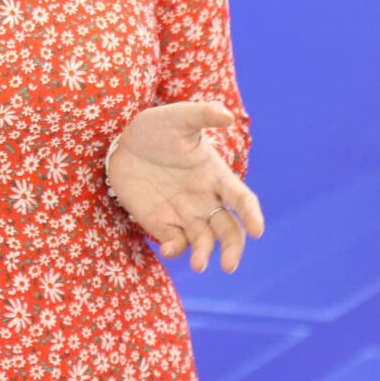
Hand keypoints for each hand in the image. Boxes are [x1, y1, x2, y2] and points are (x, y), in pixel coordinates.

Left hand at [107, 102, 263, 272]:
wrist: (122, 144)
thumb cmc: (156, 128)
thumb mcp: (178, 117)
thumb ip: (202, 115)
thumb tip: (228, 116)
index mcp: (216, 175)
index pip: (241, 199)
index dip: (252, 214)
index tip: (258, 230)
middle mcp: (205, 199)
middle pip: (229, 229)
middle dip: (233, 248)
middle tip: (230, 266)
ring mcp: (185, 214)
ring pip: (204, 241)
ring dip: (204, 254)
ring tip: (199, 265)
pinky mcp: (163, 224)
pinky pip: (176, 243)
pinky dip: (176, 249)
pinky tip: (170, 248)